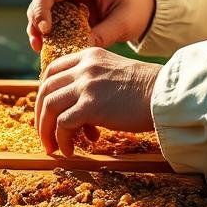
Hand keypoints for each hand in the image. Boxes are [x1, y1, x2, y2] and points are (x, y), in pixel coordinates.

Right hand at [26, 0, 154, 51]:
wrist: (149, 5)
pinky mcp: (74, 10)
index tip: (44, 31)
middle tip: (38, 43)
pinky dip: (49, 33)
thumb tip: (77, 52)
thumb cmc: (138, 8)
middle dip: (35, 20)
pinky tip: (50, 48)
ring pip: (44, 8)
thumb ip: (101, 36)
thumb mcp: (123, 23)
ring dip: (38, 27)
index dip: (41, 9)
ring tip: (39, 48)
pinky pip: (54, 19)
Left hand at [34, 48, 161, 155]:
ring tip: (53, 147)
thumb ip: (94, 82)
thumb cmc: (147, 91)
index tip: (47, 110)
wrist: (165, 94)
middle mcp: (84, 67)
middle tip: (45, 134)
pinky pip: (63, 124)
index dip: (44, 92)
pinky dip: (61, 140)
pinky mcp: (91, 105)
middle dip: (40, 115)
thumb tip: (76, 112)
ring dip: (46, 131)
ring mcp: (86, 85)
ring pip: (49, 107)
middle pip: (46, 89)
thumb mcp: (115, 73)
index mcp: (89, 56)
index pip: (52, 70)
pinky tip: (71, 150)